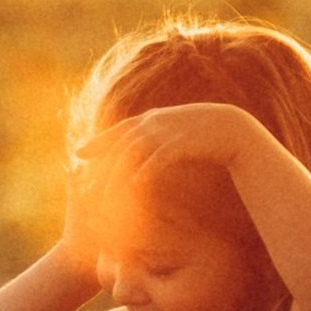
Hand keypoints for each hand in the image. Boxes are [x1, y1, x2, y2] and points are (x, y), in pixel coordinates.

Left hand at [97, 100, 256, 180]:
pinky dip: (145, 169)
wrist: (231, 126)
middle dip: (100, 162)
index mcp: (152, 117)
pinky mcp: (180, 142)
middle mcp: (154, 121)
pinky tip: (136, 184)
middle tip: (85, 182)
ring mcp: (166, 130)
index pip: (118, 129)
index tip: (79, 153)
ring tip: (104, 193)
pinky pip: (157, 157)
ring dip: (116, 173)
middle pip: (119, 143)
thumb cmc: (205, 131)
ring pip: (133, 151)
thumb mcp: (176, 128)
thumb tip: (145, 145)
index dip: (98, 141)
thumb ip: (158, 134)